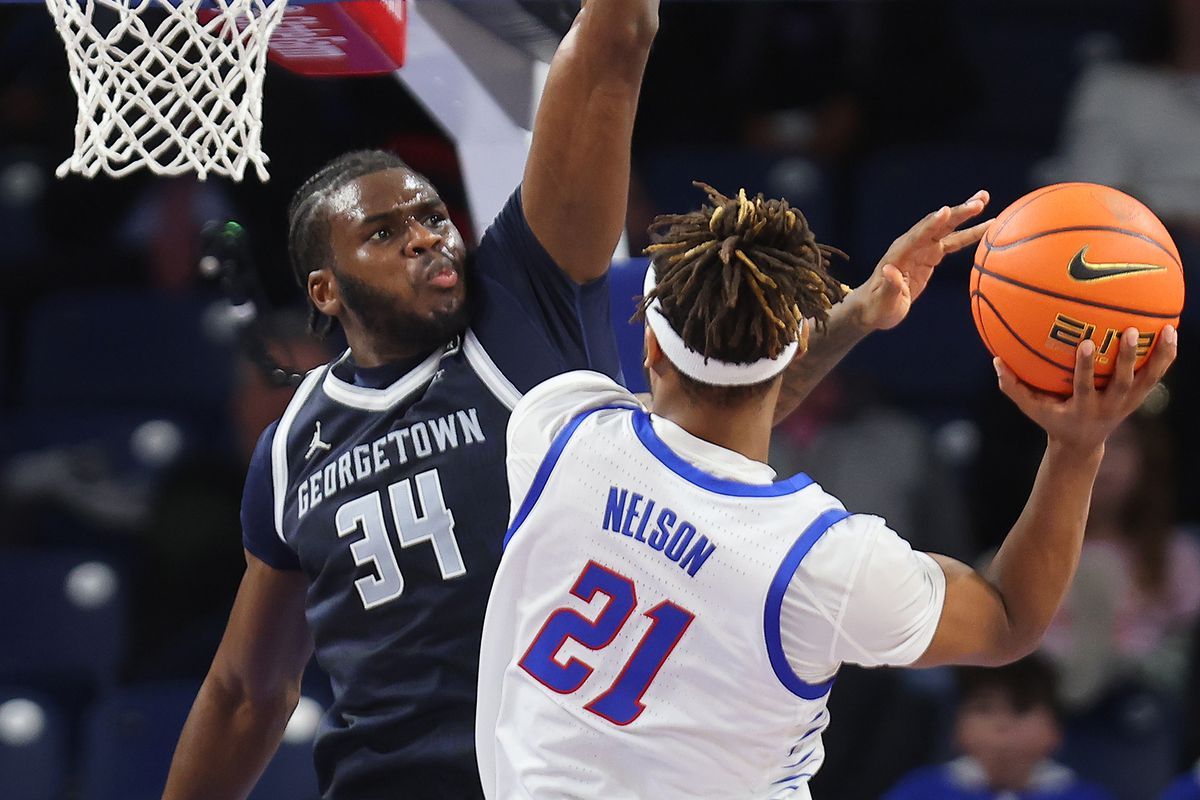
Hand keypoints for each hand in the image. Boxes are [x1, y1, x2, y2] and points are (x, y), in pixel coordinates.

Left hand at [845, 190, 993, 331]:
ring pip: (947, 228)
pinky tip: (986, 226)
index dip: (932, 224)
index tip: (946, 211)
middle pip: (936, 225)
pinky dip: (968, 234)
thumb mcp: (882, 301)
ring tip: (984, 199)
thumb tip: (889, 270)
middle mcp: (911, 246)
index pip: (917, 236)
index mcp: (899, 255)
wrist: (874, 307)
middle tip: (979, 201)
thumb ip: (889, 286)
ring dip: (964, 215)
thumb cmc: (877, 307)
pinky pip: (952, 241)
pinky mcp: (930, 256)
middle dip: (956, 213)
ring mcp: (922, 249)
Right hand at [996, 326, 1177, 450]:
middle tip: (1130, 331)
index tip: (1087, 342)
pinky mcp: (1138, 399)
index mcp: (1082, 409)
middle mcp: (1109, 407)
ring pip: (1148, 380)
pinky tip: (1171, 332)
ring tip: (1168, 330)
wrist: (1082, 444)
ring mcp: (1127, 404)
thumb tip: (995, 360)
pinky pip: (1156, 376)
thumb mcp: (1031, 407)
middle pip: (1123, 383)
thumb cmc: (1051, 418)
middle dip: (1127, 359)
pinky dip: (1165, 357)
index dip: (1087, 367)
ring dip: (1159, 357)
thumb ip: (1013, 386)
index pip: (1085, 387)